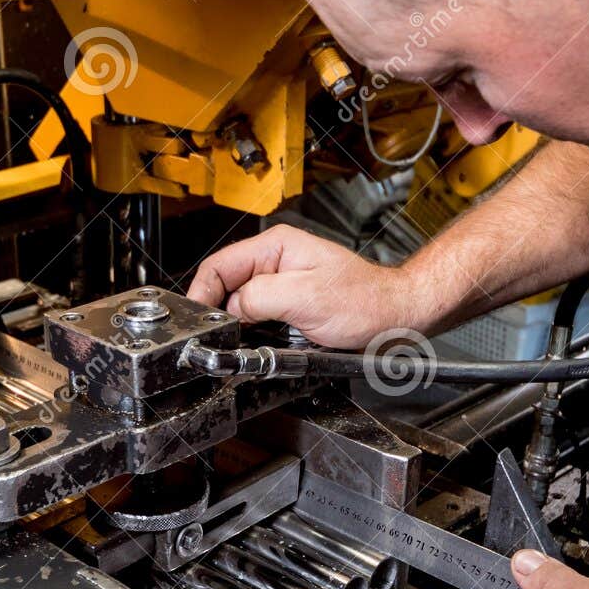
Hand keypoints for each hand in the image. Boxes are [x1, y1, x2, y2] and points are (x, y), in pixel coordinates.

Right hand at [185, 225, 424, 348]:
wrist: (394, 317)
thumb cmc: (364, 302)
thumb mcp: (306, 298)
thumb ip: (260, 298)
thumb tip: (230, 309)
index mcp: (276, 246)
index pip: (219, 266)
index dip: (201, 294)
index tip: (195, 321)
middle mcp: (274, 261)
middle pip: (225, 286)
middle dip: (217, 312)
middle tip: (216, 339)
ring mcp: (280, 283)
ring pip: (239, 305)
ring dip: (236, 325)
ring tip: (239, 342)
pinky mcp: (286, 304)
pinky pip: (257, 318)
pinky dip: (252, 332)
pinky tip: (258, 342)